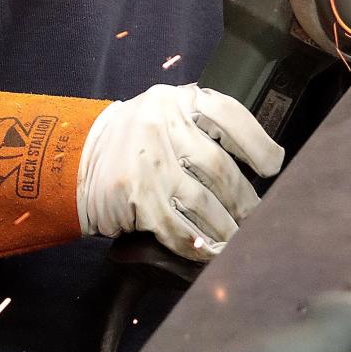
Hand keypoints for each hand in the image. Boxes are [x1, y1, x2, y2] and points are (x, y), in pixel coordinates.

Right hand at [76, 83, 284, 261]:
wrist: (77, 159)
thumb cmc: (135, 139)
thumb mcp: (164, 115)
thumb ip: (202, 125)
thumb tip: (259, 157)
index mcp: (176, 100)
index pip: (228, 115)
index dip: (257, 143)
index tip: (273, 166)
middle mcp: (162, 125)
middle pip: (220, 167)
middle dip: (244, 199)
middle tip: (255, 215)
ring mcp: (148, 163)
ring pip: (204, 203)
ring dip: (227, 228)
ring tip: (237, 238)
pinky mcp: (137, 197)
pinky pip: (179, 228)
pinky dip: (199, 244)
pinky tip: (210, 251)